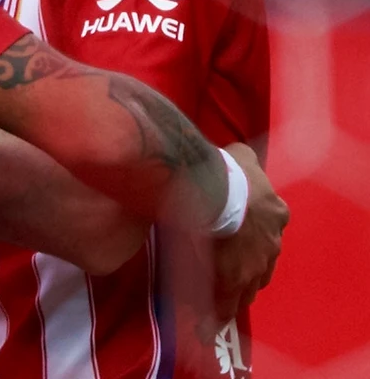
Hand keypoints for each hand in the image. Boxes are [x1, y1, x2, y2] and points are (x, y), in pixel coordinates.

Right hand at [211, 142, 287, 319]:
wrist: (214, 190)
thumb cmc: (225, 170)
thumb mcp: (241, 155)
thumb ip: (242, 159)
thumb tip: (234, 154)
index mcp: (275, 213)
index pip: (269, 234)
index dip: (254, 241)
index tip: (240, 245)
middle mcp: (272, 242)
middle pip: (263, 264)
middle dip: (248, 271)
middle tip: (230, 277)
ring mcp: (255, 263)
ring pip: (249, 287)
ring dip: (235, 294)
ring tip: (219, 304)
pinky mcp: (234, 278)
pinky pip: (226, 302)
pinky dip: (217, 313)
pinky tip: (205, 326)